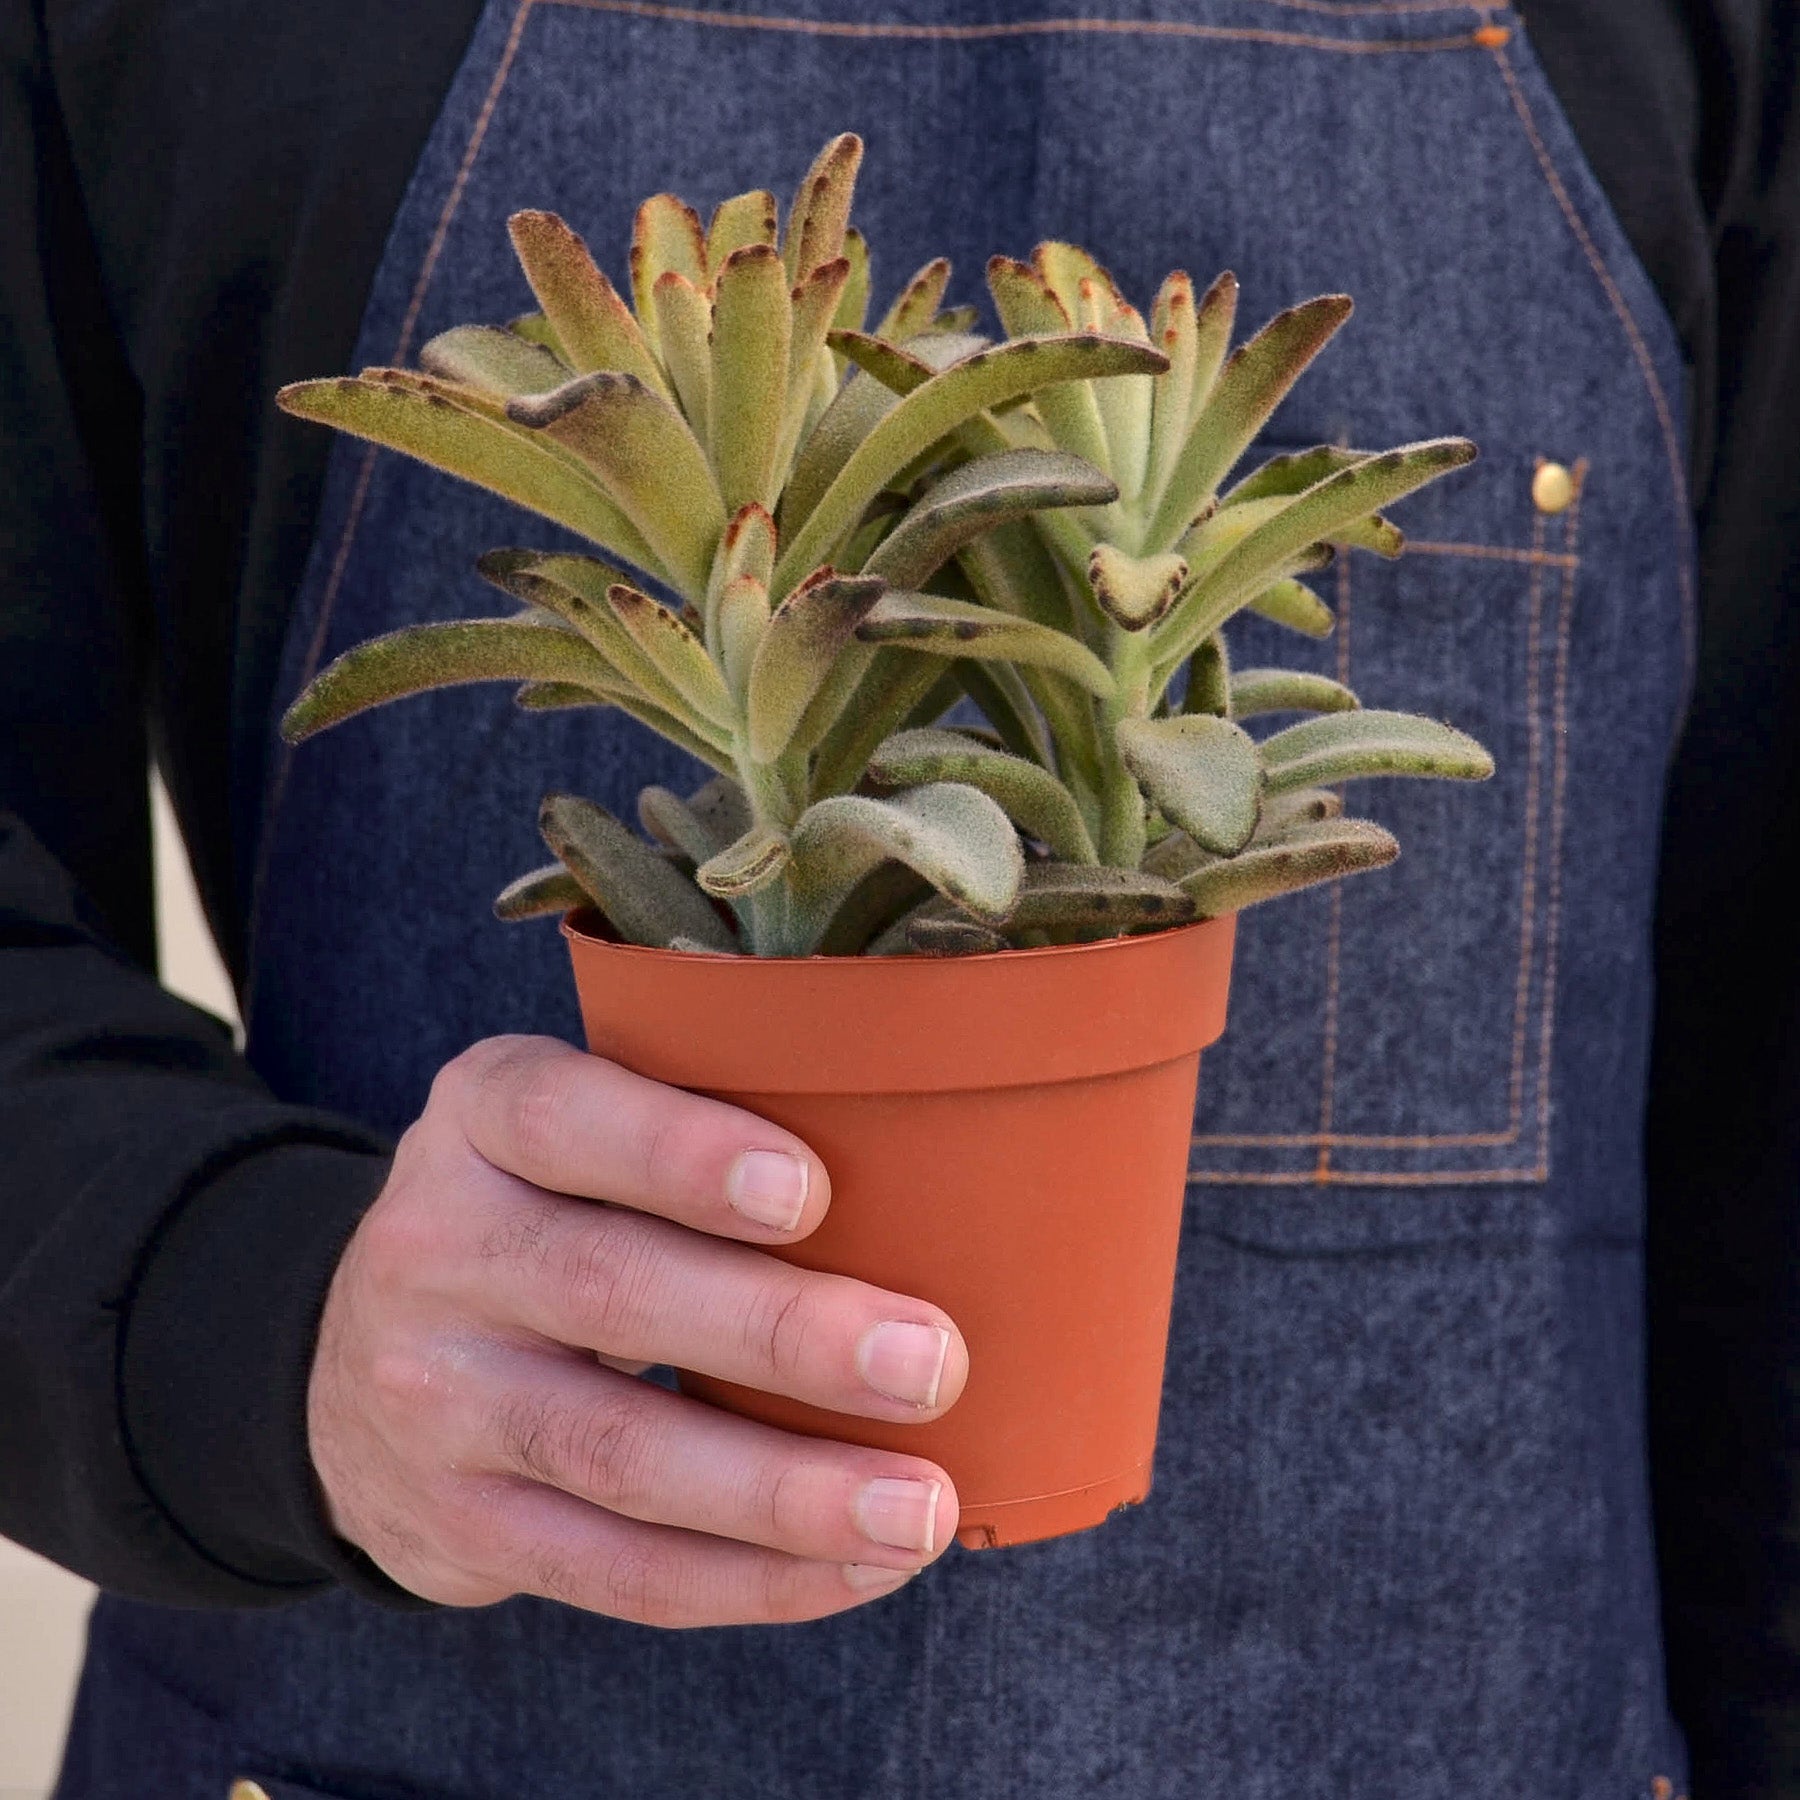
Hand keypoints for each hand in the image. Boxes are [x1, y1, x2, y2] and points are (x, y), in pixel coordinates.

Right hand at [307, 1034, 965, 1625]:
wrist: (358, 1361)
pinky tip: (857, 1567)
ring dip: (784, 1491)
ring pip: (619, 1453)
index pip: (563, 1118)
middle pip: (609, 1290)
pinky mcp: (457, 1526)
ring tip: (919, 1506)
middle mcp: (436, 1249)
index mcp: (481, 1122)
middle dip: (781, 1334)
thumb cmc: (546, 1213)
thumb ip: (696, 1121)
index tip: (810, 1192)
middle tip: (929, 1361)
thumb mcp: (575, 1130)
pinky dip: (749, 1579)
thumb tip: (933, 1164)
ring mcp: (433, 1401)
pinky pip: (613, 1570)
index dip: (680, 1153)